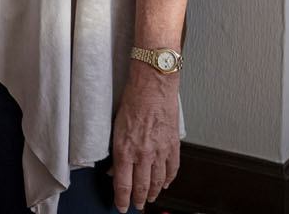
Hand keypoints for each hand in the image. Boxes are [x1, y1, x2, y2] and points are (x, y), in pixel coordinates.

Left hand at [108, 68, 180, 211]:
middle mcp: (143, 153)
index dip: (121, 199)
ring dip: (153, 192)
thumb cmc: (133, 100)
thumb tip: (115, 168)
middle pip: (141, 186)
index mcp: (126, 149)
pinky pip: (172, 169)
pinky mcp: (173, 145)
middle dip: (138, 199)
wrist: (153, 86)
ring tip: (149, 197)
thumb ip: (116, 150)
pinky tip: (165, 183)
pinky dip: (169, 179)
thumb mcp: (115, 126)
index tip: (121, 206)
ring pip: (158, 181)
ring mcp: (160, 151)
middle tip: (136, 205)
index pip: (122, 184)